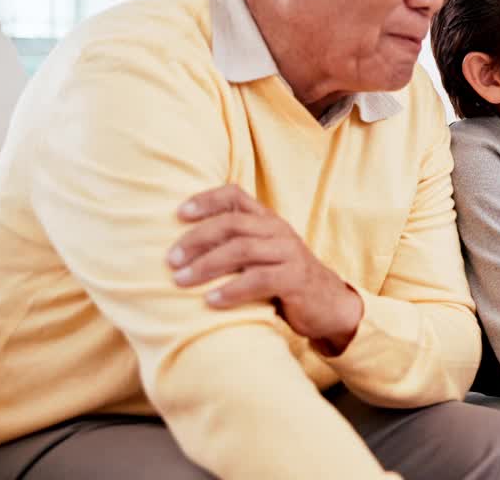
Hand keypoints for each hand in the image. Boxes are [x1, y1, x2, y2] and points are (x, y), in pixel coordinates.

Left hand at [168, 184, 362, 354]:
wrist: (327, 304)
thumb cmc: (282, 280)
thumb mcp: (260, 256)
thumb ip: (233, 246)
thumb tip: (180, 250)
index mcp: (267, 220)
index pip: (235, 195)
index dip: (206, 200)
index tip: (178, 214)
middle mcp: (279, 230)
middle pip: (233, 223)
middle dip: (197, 239)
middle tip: (171, 260)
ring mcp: (290, 252)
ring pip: (243, 250)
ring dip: (207, 265)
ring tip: (181, 281)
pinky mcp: (296, 278)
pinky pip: (259, 279)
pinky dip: (231, 290)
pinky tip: (210, 301)